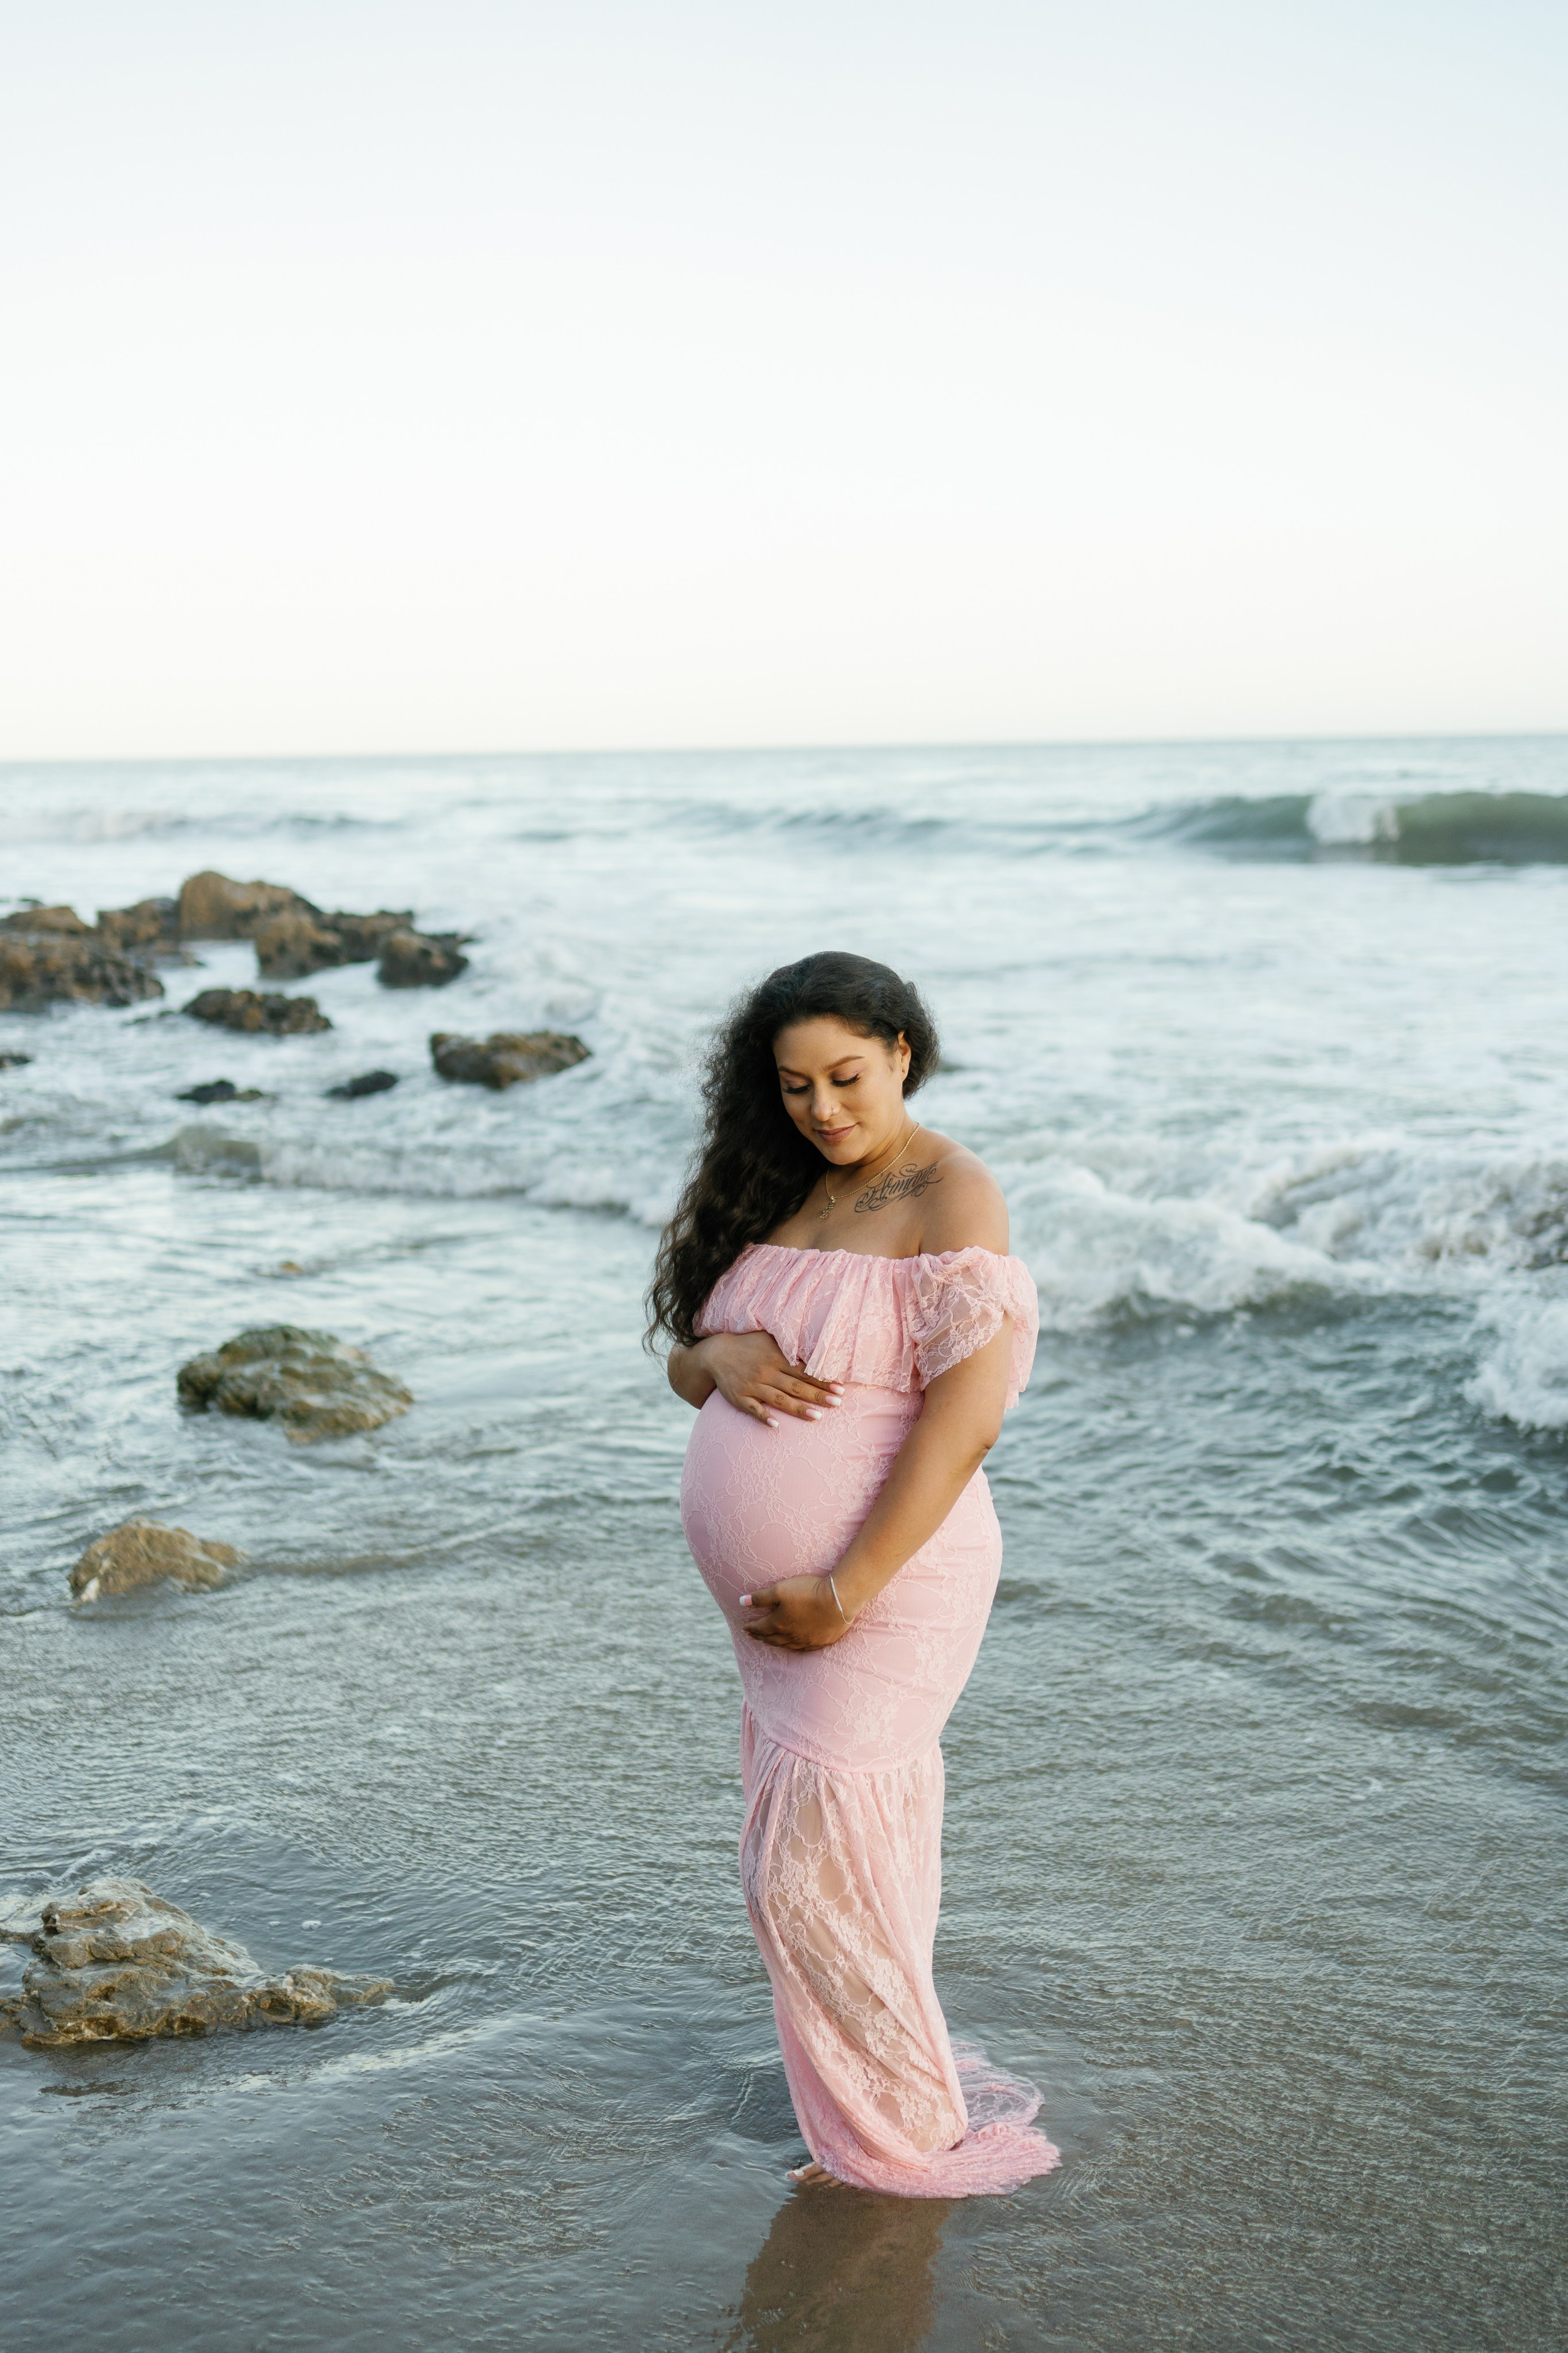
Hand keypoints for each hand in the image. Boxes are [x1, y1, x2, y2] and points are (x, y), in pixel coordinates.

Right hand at [698, 1331, 844, 1426]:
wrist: (716, 1354)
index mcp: (776, 1357)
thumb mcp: (769, 1339)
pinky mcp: (739, 1398)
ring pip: (779, 1399)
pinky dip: (764, 1417)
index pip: (804, 1371)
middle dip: (817, 1396)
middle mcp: (766, 1372)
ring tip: (817, 1417)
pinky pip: (753, 1409)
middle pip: (796, 1386)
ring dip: (798, 1409)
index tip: (840, 1388)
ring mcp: (752, 1386)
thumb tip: (815, 1349)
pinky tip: (776, 1426)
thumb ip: (789, 1346)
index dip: (822, 1380)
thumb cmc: (749, 1346)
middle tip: (837, 1403)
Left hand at [740, 1574, 853, 1649]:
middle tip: (753, 1636)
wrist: (839, 1600)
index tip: (744, 1628)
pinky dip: (793, 1646)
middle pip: (771, 1638)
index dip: (751, 1627)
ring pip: (786, 1645)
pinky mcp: (820, 1641)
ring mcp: (806, 1640)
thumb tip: (741, 1602)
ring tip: (769, 1641)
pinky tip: (793, 1644)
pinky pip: (802, 1647)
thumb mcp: (780, 1590)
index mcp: (779, 1623)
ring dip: (775, 1643)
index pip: (760, 1628)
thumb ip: (760, 1597)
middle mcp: (791, 1636)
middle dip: (760, 1636)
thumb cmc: (808, 1592)